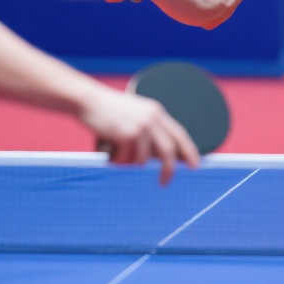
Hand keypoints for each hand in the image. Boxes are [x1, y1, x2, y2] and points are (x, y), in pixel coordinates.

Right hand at [80, 87, 199, 183]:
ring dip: (128, 162)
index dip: (189, 150)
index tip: (196, 165)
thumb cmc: (106, 111)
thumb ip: (148, 131)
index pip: (179, 133)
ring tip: (114, 153)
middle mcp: (152, 118)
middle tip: (164, 183)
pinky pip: (127, 159)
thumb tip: (159, 157)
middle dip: (168, 169)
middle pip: (168, 150)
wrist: (88, 100)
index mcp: (156, 112)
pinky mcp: (128, 134)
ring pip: (143, 159)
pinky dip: (117, 160)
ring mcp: (141, 126)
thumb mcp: (133, 115)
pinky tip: (108, 151)